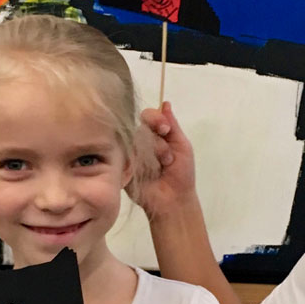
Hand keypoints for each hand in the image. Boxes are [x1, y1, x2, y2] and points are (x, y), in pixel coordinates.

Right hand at [134, 101, 196, 218]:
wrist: (173, 200)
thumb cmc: (181, 174)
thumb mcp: (182, 146)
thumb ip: (173, 125)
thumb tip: (165, 103)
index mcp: (155, 134)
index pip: (148, 116)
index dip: (155, 118)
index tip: (166, 129)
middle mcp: (141, 141)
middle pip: (141, 127)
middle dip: (157, 140)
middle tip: (167, 156)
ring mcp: (130, 153)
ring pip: (134, 141)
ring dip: (153, 153)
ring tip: (162, 167)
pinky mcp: (122, 166)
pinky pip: (125, 155)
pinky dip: (139, 161)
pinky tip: (148, 172)